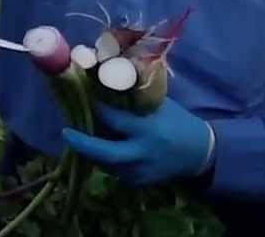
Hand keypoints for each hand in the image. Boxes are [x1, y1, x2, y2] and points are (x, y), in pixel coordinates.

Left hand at [61, 97, 214, 186]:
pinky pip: (114, 169)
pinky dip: (104, 157)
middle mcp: (142, 154)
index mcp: (149, 131)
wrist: (199, 154)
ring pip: (105, 163)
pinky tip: (100, 145)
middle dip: (82, 144)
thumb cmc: (178, 122)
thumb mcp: (159, 105)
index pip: (116, 121)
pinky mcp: (138, 183)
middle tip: (66, 132)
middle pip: (105, 154)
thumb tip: (104, 81)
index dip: (98, 110)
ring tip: (79, 135)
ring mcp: (139, 172)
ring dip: (91, 149)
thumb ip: (133, 99)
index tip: (84, 98)